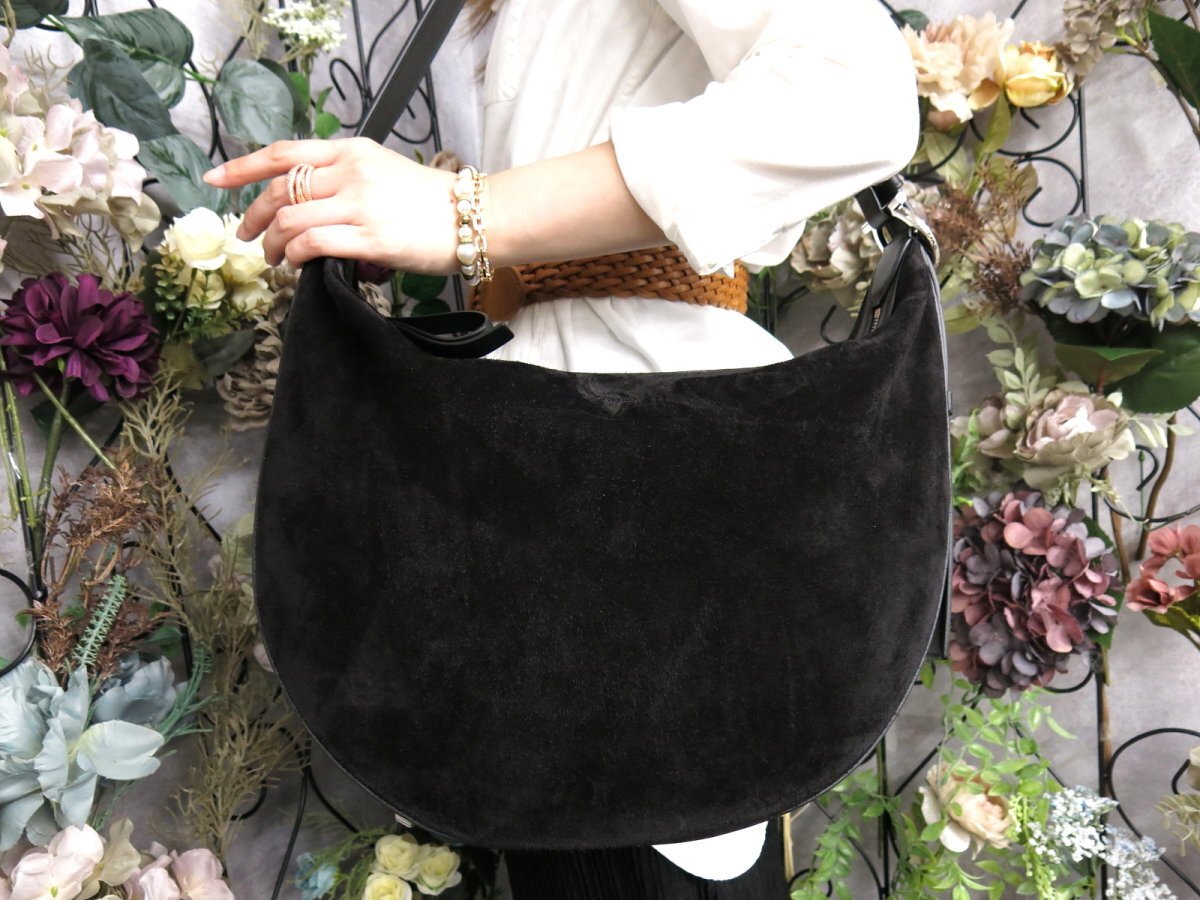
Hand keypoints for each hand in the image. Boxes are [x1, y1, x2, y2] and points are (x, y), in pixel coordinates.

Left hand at [201, 137, 461, 273]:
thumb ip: (343, 176)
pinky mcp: (370, 238)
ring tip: (272, 257)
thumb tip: (304, 204)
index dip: (242, 166)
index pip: (284, 152)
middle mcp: (351, 172)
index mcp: (352, 150)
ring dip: (271, 243)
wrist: (473, 218)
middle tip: (246, 235)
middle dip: (252, 215)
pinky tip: (295, 264)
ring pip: (289, 220)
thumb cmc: (431, 201)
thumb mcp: (383, 170)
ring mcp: (360, 205)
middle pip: (280, 190)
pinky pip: (312, 244)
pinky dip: (293, 256)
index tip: (216, 180)